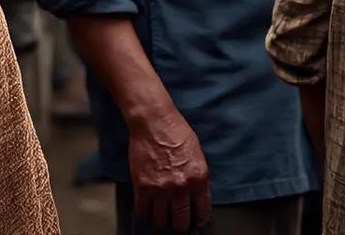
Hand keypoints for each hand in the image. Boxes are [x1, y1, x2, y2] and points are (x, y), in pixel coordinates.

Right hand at [128, 106, 211, 230]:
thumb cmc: (176, 131)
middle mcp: (180, 187)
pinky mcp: (141, 187)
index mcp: (199, 178)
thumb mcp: (197, 154)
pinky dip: (145, 212)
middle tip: (178, 220)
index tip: (196, 222)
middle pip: (180, 222)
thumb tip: (197, 196)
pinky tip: (148, 207)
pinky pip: (143, 212)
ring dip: (162, 220)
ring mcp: (160, 189)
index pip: (202, 212)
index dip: (199, 220)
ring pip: (160, 221)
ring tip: (162, 214)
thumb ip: (198, 177)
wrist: (154, 121)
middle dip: (180, 224)